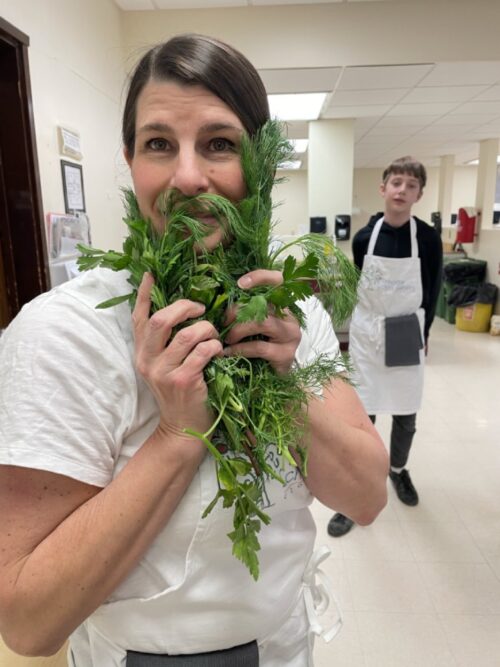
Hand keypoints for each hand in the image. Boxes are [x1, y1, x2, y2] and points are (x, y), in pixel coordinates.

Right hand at [133, 273, 222, 442]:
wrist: (182, 429)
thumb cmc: (179, 392)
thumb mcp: (164, 366)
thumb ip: (166, 342)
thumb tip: (182, 309)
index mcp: (141, 353)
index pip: (139, 318)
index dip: (144, 294)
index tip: (150, 274)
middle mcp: (147, 361)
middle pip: (161, 320)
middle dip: (184, 307)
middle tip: (200, 308)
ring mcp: (164, 372)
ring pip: (188, 334)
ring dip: (207, 329)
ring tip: (214, 335)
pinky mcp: (184, 381)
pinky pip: (203, 352)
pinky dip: (215, 346)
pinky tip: (218, 351)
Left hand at [223, 269, 301, 374]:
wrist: (278, 380)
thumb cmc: (264, 349)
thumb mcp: (256, 328)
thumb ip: (248, 313)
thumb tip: (222, 303)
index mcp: (283, 306)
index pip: (278, 281)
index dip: (261, 277)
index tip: (240, 284)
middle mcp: (290, 318)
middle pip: (263, 303)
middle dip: (237, 310)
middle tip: (223, 322)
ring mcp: (290, 336)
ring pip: (261, 322)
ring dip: (238, 329)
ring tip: (227, 338)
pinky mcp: (285, 354)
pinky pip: (259, 347)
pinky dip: (240, 348)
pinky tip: (229, 352)